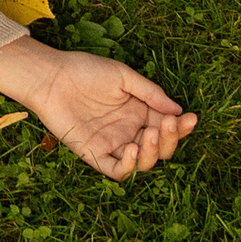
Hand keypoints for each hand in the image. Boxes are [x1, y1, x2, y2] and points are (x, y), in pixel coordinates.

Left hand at [0, 36, 196, 180]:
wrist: (50, 75)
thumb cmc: (84, 71)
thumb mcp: (122, 76)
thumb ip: (150, 93)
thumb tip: (178, 110)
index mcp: (139, 113)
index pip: (167, 127)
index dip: (181, 127)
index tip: (190, 118)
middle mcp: (129, 131)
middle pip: (159, 148)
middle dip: (170, 139)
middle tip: (167, 123)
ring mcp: (112, 144)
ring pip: (143, 163)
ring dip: (152, 153)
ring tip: (150, 133)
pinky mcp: (93, 153)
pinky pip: (115, 170)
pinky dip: (128, 167)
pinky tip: (132, 149)